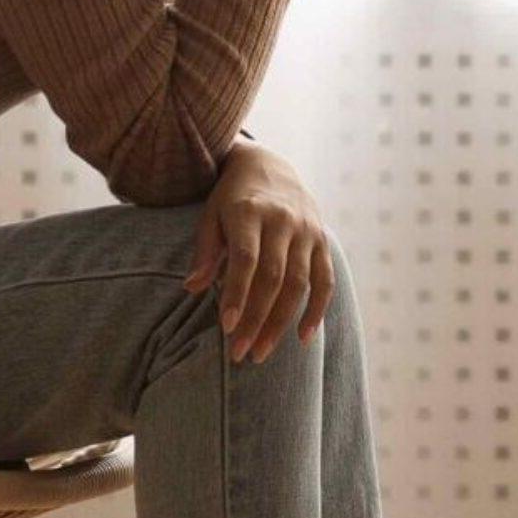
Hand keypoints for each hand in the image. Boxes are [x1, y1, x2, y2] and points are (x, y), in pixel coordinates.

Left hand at [180, 142, 335, 364]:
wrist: (268, 165)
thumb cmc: (231, 198)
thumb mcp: (211, 214)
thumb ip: (205, 251)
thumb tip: (192, 289)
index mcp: (249, 212)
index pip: (245, 259)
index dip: (237, 294)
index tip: (226, 327)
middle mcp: (283, 221)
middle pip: (273, 277)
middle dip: (256, 318)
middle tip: (239, 352)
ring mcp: (306, 231)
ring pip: (299, 284)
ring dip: (281, 323)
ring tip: (261, 352)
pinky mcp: (322, 241)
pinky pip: (325, 281)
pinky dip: (317, 310)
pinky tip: (303, 338)